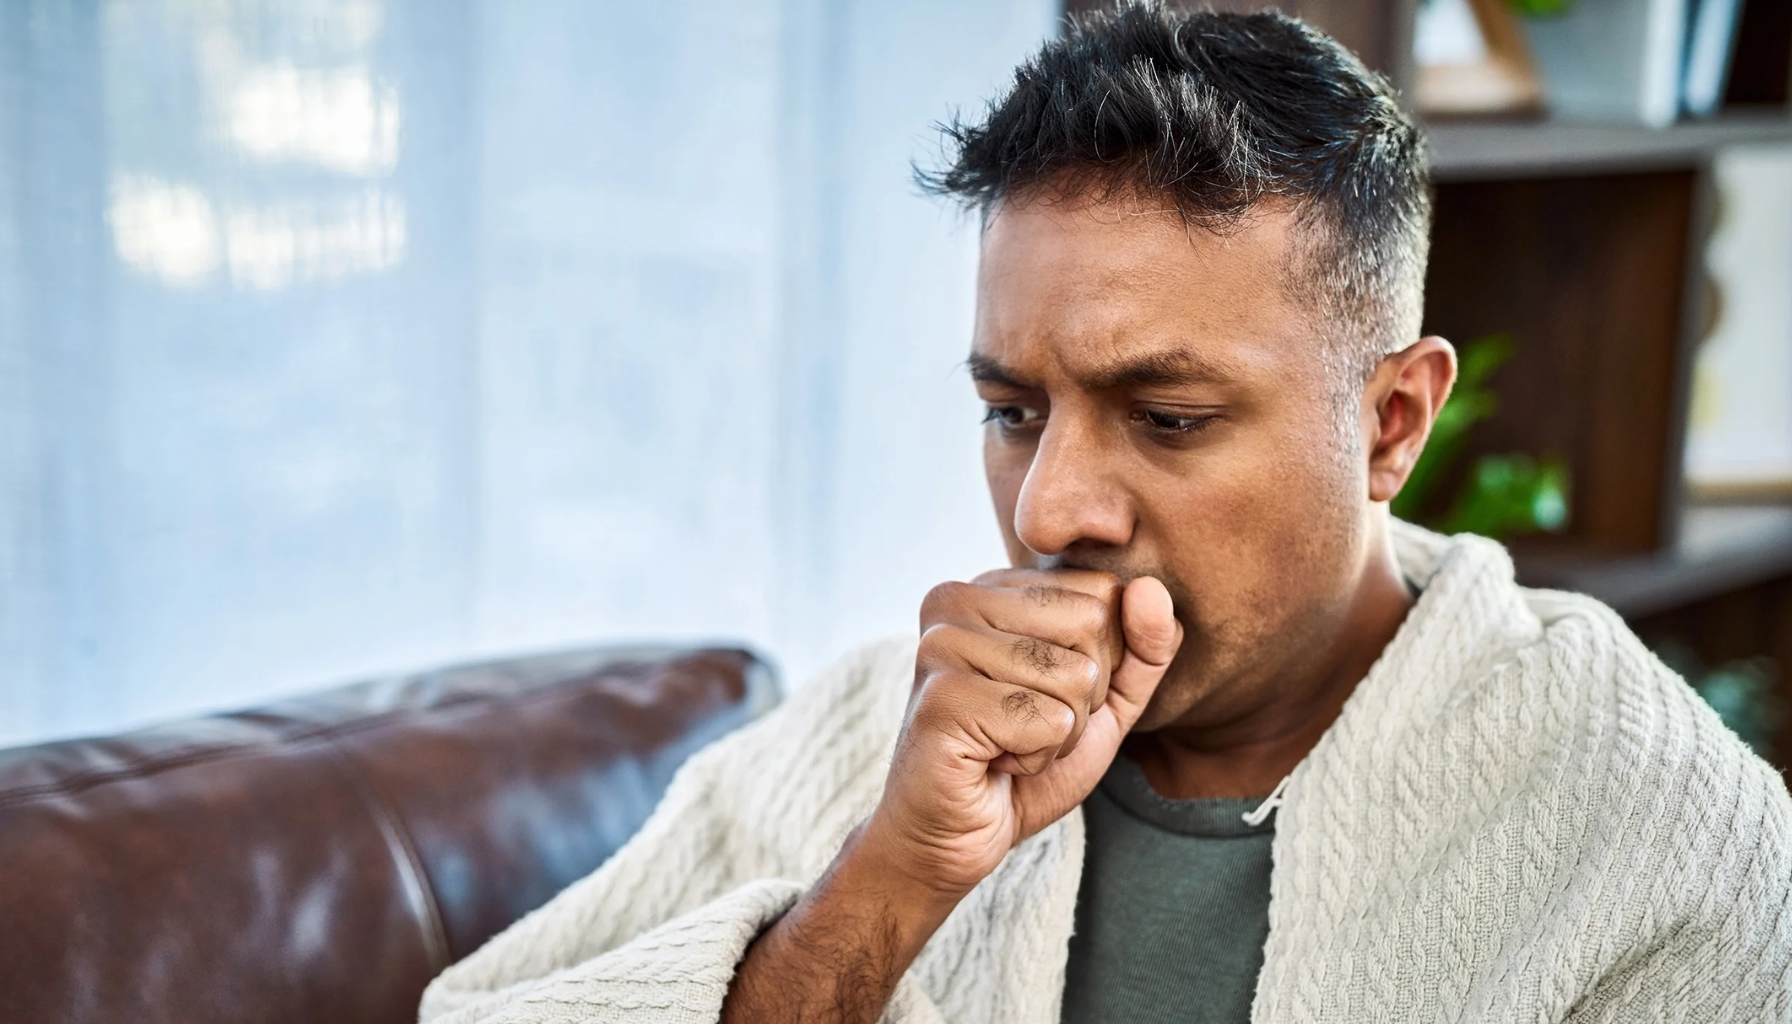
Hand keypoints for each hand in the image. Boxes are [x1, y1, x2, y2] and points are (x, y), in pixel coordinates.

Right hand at [863, 569, 1183, 900]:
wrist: (951, 835)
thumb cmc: (1022, 761)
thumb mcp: (1104, 702)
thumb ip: (1142, 647)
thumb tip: (1151, 589)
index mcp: (992, 586)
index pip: (1103, 593)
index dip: (1100, 661)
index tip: (1042, 694)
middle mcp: (957, 600)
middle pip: (1091, 625)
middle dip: (1083, 696)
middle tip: (1025, 725)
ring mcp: (943, 645)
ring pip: (1074, 677)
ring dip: (1058, 734)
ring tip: (1007, 744)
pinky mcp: (944, 698)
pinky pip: (1048, 722)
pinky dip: (1036, 758)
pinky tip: (993, 762)